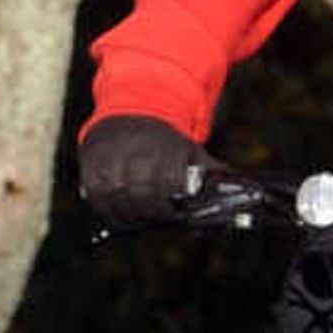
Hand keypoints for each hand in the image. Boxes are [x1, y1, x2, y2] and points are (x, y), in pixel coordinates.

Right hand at [78, 114, 216, 226]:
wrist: (129, 112)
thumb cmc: (166, 140)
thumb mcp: (190, 149)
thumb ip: (211, 171)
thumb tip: (242, 191)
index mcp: (163, 149)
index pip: (167, 183)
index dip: (172, 203)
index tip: (178, 213)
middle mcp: (134, 153)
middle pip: (142, 195)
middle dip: (153, 212)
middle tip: (160, 219)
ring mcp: (110, 161)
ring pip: (118, 199)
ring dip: (130, 215)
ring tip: (140, 221)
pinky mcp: (91, 167)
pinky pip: (97, 197)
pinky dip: (108, 210)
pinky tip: (120, 215)